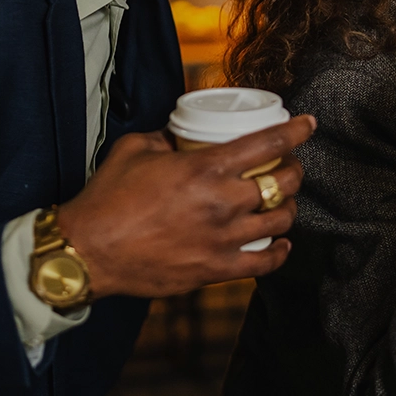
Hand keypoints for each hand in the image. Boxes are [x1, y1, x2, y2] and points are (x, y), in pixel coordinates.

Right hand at [56, 116, 313, 297]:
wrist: (87, 251)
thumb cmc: (107, 198)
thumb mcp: (135, 149)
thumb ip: (165, 138)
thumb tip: (180, 136)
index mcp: (206, 168)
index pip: (269, 144)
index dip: (296, 131)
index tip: (308, 125)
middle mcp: (223, 203)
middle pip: (284, 184)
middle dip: (295, 171)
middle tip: (289, 167)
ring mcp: (222, 239)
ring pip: (280, 221)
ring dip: (289, 208)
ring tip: (284, 202)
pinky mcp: (214, 270)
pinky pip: (263, 263)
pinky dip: (279, 253)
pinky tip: (282, 243)